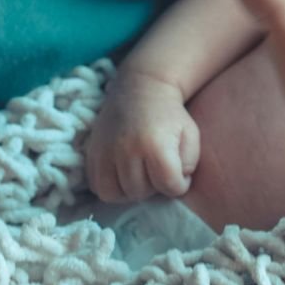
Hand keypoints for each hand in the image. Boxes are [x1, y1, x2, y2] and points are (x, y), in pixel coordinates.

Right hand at [85, 71, 200, 201]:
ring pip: (116, 194)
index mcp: (156, 145)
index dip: (179, 184)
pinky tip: (124, 175)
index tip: (180, 174)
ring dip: (131, 190)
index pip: (169, 186)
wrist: (142, 90)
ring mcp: (106, 151)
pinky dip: (111, 187)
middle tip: (158, 171)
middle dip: (154, 187)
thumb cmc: (171, 115)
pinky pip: (98, 186)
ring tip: (141, 175)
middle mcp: (128, 149)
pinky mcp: (92, 152)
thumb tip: (175, 184)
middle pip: (141, 192)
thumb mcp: (191, 134)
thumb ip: (190, 163)